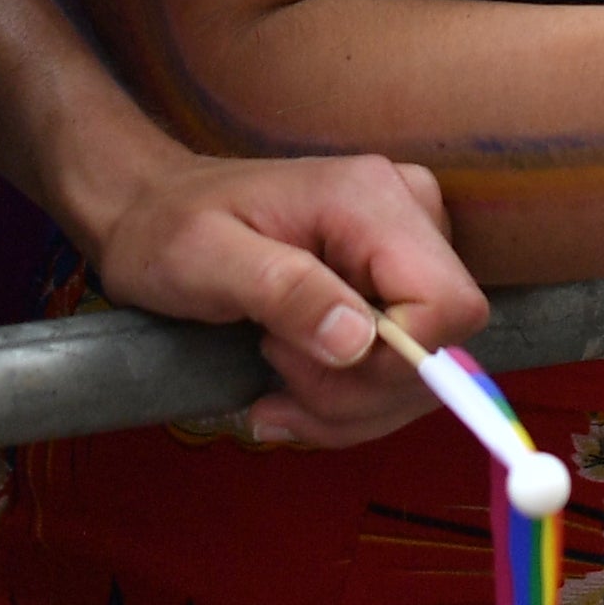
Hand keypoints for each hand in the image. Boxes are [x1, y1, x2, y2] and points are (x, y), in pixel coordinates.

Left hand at [72, 148, 483, 451]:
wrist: (155, 214)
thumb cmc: (169, 229)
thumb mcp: (206, 260)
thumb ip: (284, 291)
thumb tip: (359, 342)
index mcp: (370, 199)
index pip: (448, 305)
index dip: (397, 362)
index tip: (315, 364)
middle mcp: (407, 214)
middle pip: (441, 349)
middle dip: (358, 393)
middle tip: (276, 375)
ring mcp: (407, 247)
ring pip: (425, 371)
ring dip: (348, 406)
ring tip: (275, 387)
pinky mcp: (396, 281)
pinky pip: (401, 369)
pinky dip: (349, 401)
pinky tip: (290, 393)